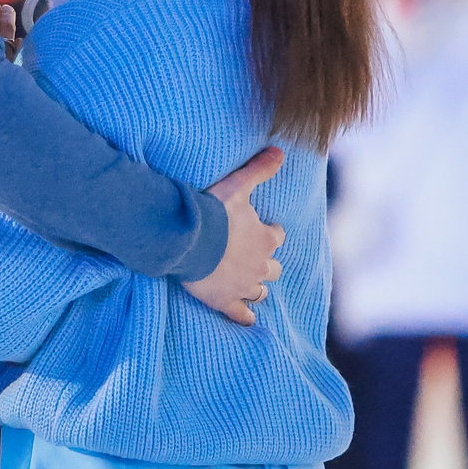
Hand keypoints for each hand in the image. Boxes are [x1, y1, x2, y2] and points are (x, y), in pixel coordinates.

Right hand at [181, 147, 285, 324]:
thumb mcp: (238, 185)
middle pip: (273, 268)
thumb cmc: (213, 211)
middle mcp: (260, 265)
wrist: (187, 238)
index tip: (258, 230)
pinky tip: (246, 318)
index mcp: (265, 239)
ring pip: (260, 291)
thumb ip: (260, 169)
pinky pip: (242, 315)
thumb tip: (280, 151)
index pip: (276, 237)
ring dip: (256, 287)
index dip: (268, 233)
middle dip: (264, 263)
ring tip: (247, 283)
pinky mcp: (225, 301)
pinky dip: (245, 317)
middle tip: (250, 257)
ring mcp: (243, 286)